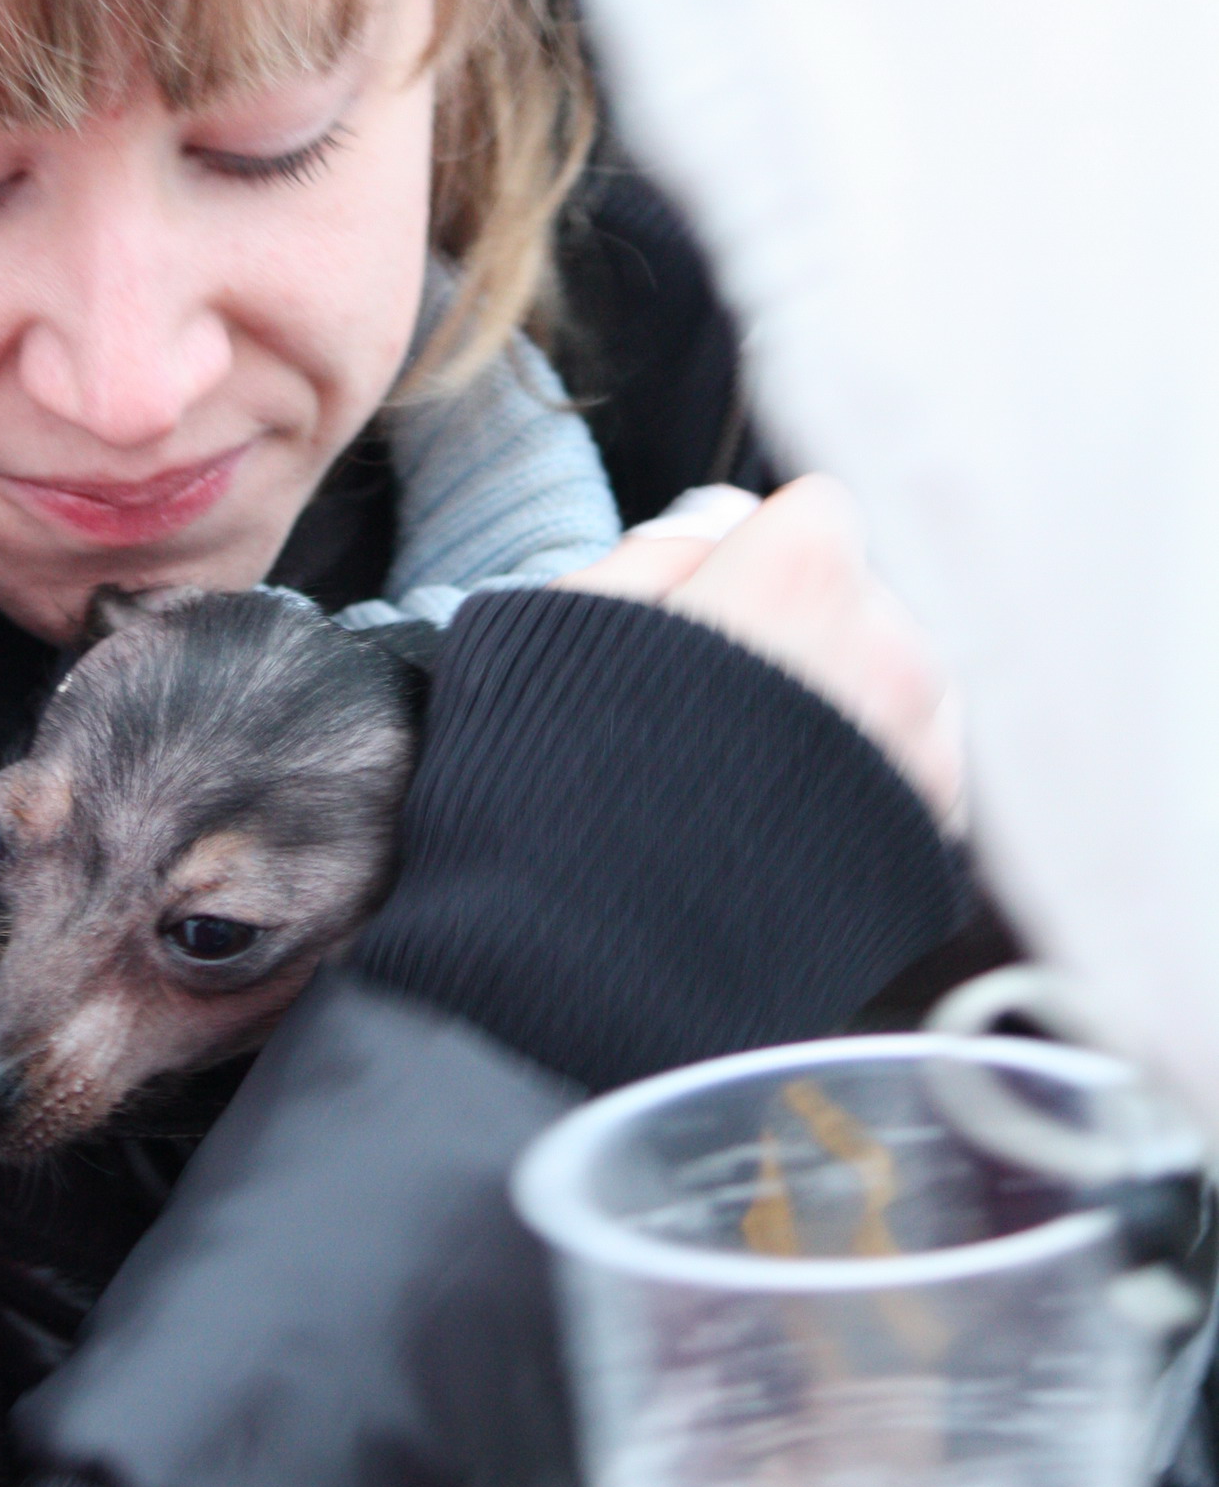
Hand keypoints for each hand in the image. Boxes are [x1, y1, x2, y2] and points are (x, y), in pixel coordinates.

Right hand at [560, 478, 963, 828]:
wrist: (593, 975)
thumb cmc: (553, 798)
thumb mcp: (556, 628)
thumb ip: (652, 555)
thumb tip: (715, 531)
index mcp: (799, 578)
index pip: (815, 511)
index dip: (752, 554)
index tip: (707, 604)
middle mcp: (886, 650)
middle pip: (863, 598)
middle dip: (800, 630)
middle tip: (715, 704)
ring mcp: (921, 748)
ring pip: (898, 681)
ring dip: (840, 705)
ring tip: (747, 776)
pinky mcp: (932, 837)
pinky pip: (912, 766)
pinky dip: (864, 780)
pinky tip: (784, 822)